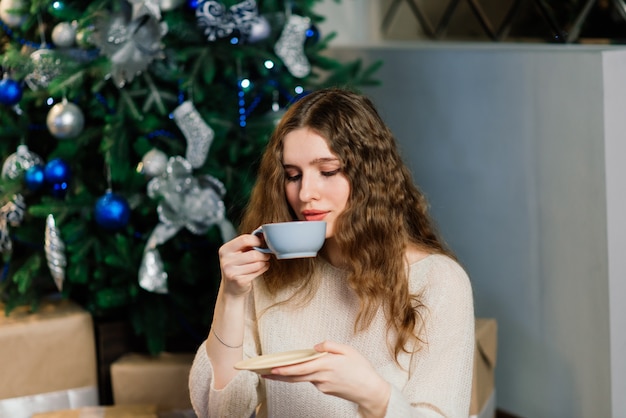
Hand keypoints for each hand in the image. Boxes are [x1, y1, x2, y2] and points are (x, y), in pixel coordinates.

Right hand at [218, 233, 269, 295]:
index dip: (256, 240)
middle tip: (266, 255)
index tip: (261, 243)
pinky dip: (263, 269)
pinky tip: (261, 268)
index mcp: (225, 250)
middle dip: (263, 254)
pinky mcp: (239, 280)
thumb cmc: (238, 267)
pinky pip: (257, 272)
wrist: (232, 288)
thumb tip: (263, 232)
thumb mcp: (239, 253)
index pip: (244, 239)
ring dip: (264, 262)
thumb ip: (248, 243)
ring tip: (263, 262)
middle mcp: (226, 260)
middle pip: (253, 254)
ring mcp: (231, 271)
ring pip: (257, 263)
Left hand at [263, 341, 390, 416]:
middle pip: (295, 377)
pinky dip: (309, 375)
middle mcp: (321, 377)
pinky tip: (313, 370)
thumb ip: (330, 345)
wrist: (370, 391)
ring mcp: (322, 386)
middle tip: (263, 373)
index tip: (271, 369)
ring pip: (304, 378)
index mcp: (326, 365)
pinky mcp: (325, 390)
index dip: (284, 369)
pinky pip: (314, 380)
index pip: (299, 368)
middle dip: (278, 375)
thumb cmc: (362, 369)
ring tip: (276, 371)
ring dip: (292, 374)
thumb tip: (315, 347)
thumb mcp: (348, 350)